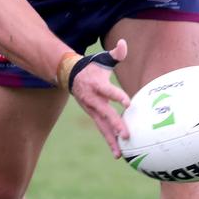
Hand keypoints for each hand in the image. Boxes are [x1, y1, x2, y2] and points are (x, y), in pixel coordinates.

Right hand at [70, 40, 130, 157]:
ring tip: (120, 154)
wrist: (70, 75)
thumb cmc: (92, 66)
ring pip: (102, 126)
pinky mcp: (93, 116)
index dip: (118, 96)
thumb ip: (116, 53)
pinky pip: (102, 129)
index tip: (128, 103)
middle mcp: (94, 100)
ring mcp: (92, 110)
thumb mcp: (103, 58)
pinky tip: (118, 153)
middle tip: (127, 134)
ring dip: (111, 140)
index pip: (109, 91)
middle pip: (106, 114)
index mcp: (97, 85)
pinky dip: (109, 141)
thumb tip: (124, 44)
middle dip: (116, 124)